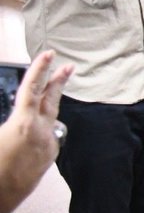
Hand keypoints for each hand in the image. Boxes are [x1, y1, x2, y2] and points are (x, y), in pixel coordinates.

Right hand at [0, 49, 72, 212]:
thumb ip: (8, 120)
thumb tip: (15, 115)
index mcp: (21, 124)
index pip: (33, 89)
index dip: (40, 69)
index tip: (49, 54)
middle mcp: (39, 132)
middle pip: (51, 100)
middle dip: (58, 81)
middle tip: (67, 66)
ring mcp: (47, 145)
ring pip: (51, 119)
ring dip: (48, 107)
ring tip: (48, 96)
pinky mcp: (49, 158)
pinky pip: (48, 137)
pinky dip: (41, 130)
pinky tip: (30, 136)